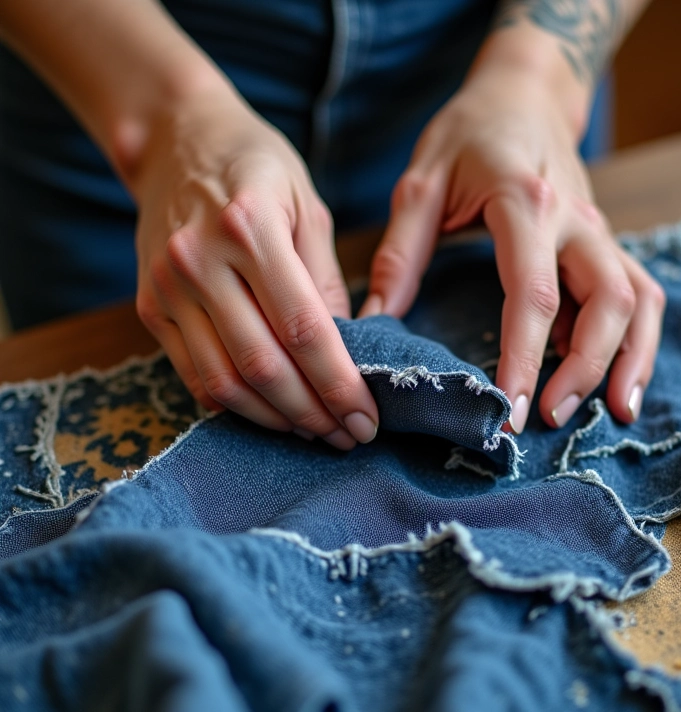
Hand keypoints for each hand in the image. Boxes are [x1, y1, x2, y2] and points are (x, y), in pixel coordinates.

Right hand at [132, 87, 378, 448]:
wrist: (176, 140)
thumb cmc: (256, 167)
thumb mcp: (308, 206)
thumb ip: (326, 281)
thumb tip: (346, 353)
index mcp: (250, 228)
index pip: (303, 329)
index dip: (338, 384)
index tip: (366, 418)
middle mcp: (200, 261)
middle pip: (263, 365)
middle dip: (312, 413)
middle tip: (347, 436)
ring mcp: (167, 287)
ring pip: (224, 381)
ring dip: (274, 419)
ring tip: (313, 431)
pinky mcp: (150, 306)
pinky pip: (192, 375)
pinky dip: (234, 405)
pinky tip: (268, 413)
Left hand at [360, 67, 664, 432]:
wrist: (522, 95)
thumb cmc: (467, 136)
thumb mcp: (420, 182)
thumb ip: (399, 252)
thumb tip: (374, 322)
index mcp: (524, 203)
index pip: (533, 293)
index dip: (524, 357)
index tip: (507, 410)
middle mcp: (575, 219)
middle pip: (607, 300)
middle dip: (586, 368)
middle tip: (549, 420)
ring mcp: (599, 231)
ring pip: (638, 299)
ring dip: (629, 359)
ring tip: (611, 414)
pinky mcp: (606, 242)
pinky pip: (641, 292)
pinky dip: (639, 340)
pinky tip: (620, 381)